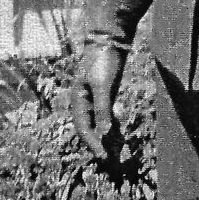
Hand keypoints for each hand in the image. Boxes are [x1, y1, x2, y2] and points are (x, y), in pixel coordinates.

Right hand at [70, 44, 125, 160]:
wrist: (110, 38)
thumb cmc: (103, 60)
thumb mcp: (103, 85)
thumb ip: (103, 109)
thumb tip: (104, 134)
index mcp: (78, 100)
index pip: (84, 129)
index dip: (93, 144)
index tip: (104, 157)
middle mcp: (84, 101)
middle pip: (90, 129)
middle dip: (99, 145)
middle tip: (110, 161)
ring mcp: (95, 97)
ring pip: (99, 123)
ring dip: (106, 138)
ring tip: (116, 153)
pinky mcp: (106, 93)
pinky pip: (107, 115)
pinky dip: (112, 126)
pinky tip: (120, 136)